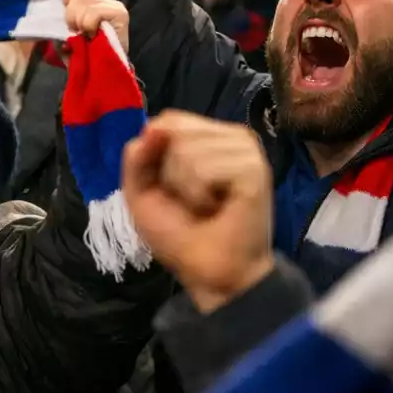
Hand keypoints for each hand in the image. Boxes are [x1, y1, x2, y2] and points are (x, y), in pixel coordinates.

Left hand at [61, 0, 128, 49]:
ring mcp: (114, 4)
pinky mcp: (119, 14)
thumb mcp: (68, 29)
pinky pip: (93, 13)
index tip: (70, 14)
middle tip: (79, 32)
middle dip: (71, 16)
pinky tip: (93, 36)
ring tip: (86, 35)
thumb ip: (66, 11)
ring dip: (79, 24)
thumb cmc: (83, 52)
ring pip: (84, 3)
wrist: (103, 73)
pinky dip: (88, 26)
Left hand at [121, 110, 274, 312]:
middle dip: (169, 174)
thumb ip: (137, 156)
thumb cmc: (178, 233)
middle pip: (174, 131)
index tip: (170, 186)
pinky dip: (199, 196)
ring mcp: (246, 150)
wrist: (209, 273)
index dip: (155, 153)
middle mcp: (231, 136)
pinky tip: (219, 209)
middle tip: (192, 200)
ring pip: (186, 150)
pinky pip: (203, 170)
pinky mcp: (254, 168)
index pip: (168, 119)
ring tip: (207, 206)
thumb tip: (153, 127)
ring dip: (185, 189)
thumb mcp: (141, 191)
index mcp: (209, 136)